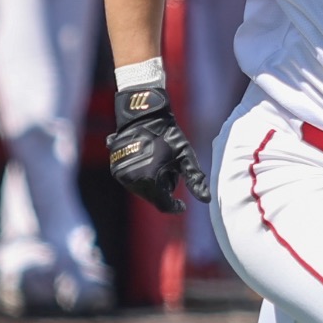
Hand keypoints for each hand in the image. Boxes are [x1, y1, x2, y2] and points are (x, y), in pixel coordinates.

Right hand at [106, 87, 211, 212]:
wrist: (145, 116)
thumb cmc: (169, 136)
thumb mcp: (185, 157)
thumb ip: (195, 179)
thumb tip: (207, 200)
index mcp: (151, 182)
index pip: (164, 205)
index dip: (175, 207)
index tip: (183, 205)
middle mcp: (133, 181)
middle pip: (153, 196)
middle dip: (164, 188)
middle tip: (171, 170)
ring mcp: (122, 175)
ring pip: (141, 189)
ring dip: (152, 183)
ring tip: (159, 163)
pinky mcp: (115, 168)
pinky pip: (131, 180)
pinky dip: (141, 176)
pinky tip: (149, 161)